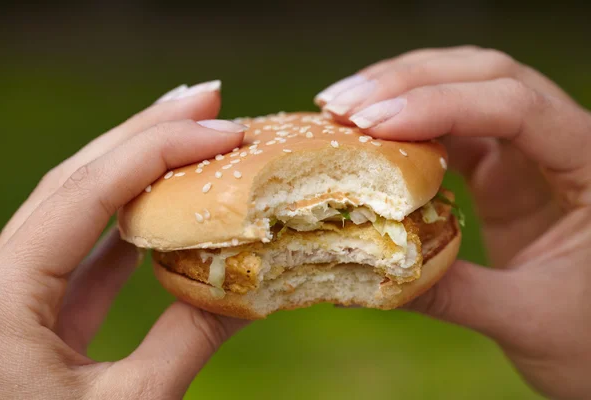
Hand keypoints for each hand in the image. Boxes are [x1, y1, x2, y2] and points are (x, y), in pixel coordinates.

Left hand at [0, 81, 249, 398]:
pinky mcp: (36, 314)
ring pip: (79, 210)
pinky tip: (170, 203)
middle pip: (75, 180)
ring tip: (193, 133)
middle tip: (207, 101)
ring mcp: (16, 293)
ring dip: (139, 169)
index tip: (224, 130)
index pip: (84, 195)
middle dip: (145, 132)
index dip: (158, 152)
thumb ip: (187, 340)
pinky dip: (134, 223)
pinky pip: (87, 252)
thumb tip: (250, 285)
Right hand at [315, 46, 590, 399]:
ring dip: (403, 92)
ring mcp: (531, 153)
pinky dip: (409, 125)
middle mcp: (565, 142)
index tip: (373, 124)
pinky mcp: (502, 168)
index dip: (443, 105)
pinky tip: (371, 135)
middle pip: (488, 77)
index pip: (518, 107)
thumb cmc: (590, 341)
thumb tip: (365, 270)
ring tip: (344, 111)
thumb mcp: (526, 319)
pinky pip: (452, 128)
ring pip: (467, 89)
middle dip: (410, 83)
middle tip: (343, 106)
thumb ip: (449, 293)